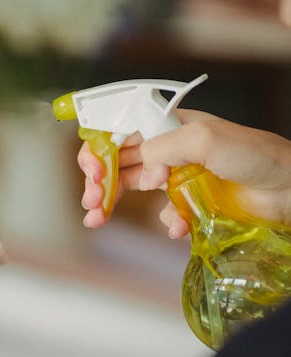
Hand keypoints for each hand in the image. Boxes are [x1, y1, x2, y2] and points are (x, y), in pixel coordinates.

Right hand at [78, 110, 290, 237]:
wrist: (289, 189)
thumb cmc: (255, 156)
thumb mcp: (204, 138)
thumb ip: (164, 148)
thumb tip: (143, 171)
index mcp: (168, 124)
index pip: (119, 129)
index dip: (99, 147)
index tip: (92, 169)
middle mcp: (167, 146)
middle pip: (117, 159)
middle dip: (98, 179)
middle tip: (91, 201)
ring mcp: (176, 174)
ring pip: (129, 185)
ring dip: (110, 202)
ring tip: (97, 218)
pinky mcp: (188, 201)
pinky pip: (163, 212)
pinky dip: (164, 221)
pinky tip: (175, 226)